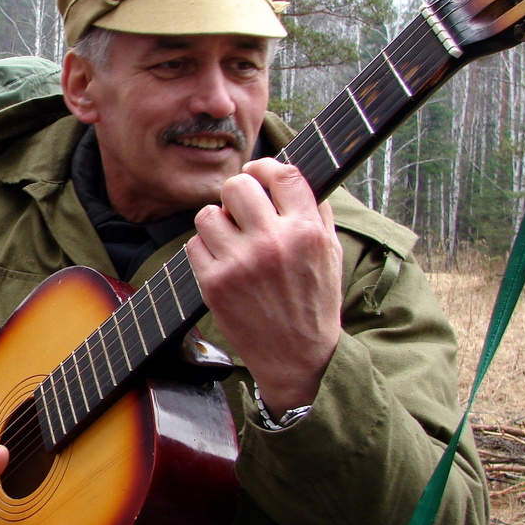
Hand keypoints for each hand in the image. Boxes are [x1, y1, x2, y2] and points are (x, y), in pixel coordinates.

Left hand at [186, 158, 342, 418]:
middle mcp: (273, 242)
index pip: (282, 173)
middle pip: (237, 185)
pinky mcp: (215, 283)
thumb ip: (315, 213)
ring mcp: (241, 263)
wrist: (298, 358)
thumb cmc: (314, 303)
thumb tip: (290, 175)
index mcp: (307, 231)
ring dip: (217, 223)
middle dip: (236, 193)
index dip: (265, 166)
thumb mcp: (330, 254)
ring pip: (208, 214)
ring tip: (231, 241)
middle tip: (240, 210)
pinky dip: (204, 250)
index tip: (257, 172)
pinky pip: (193, 244)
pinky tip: (221, 263)